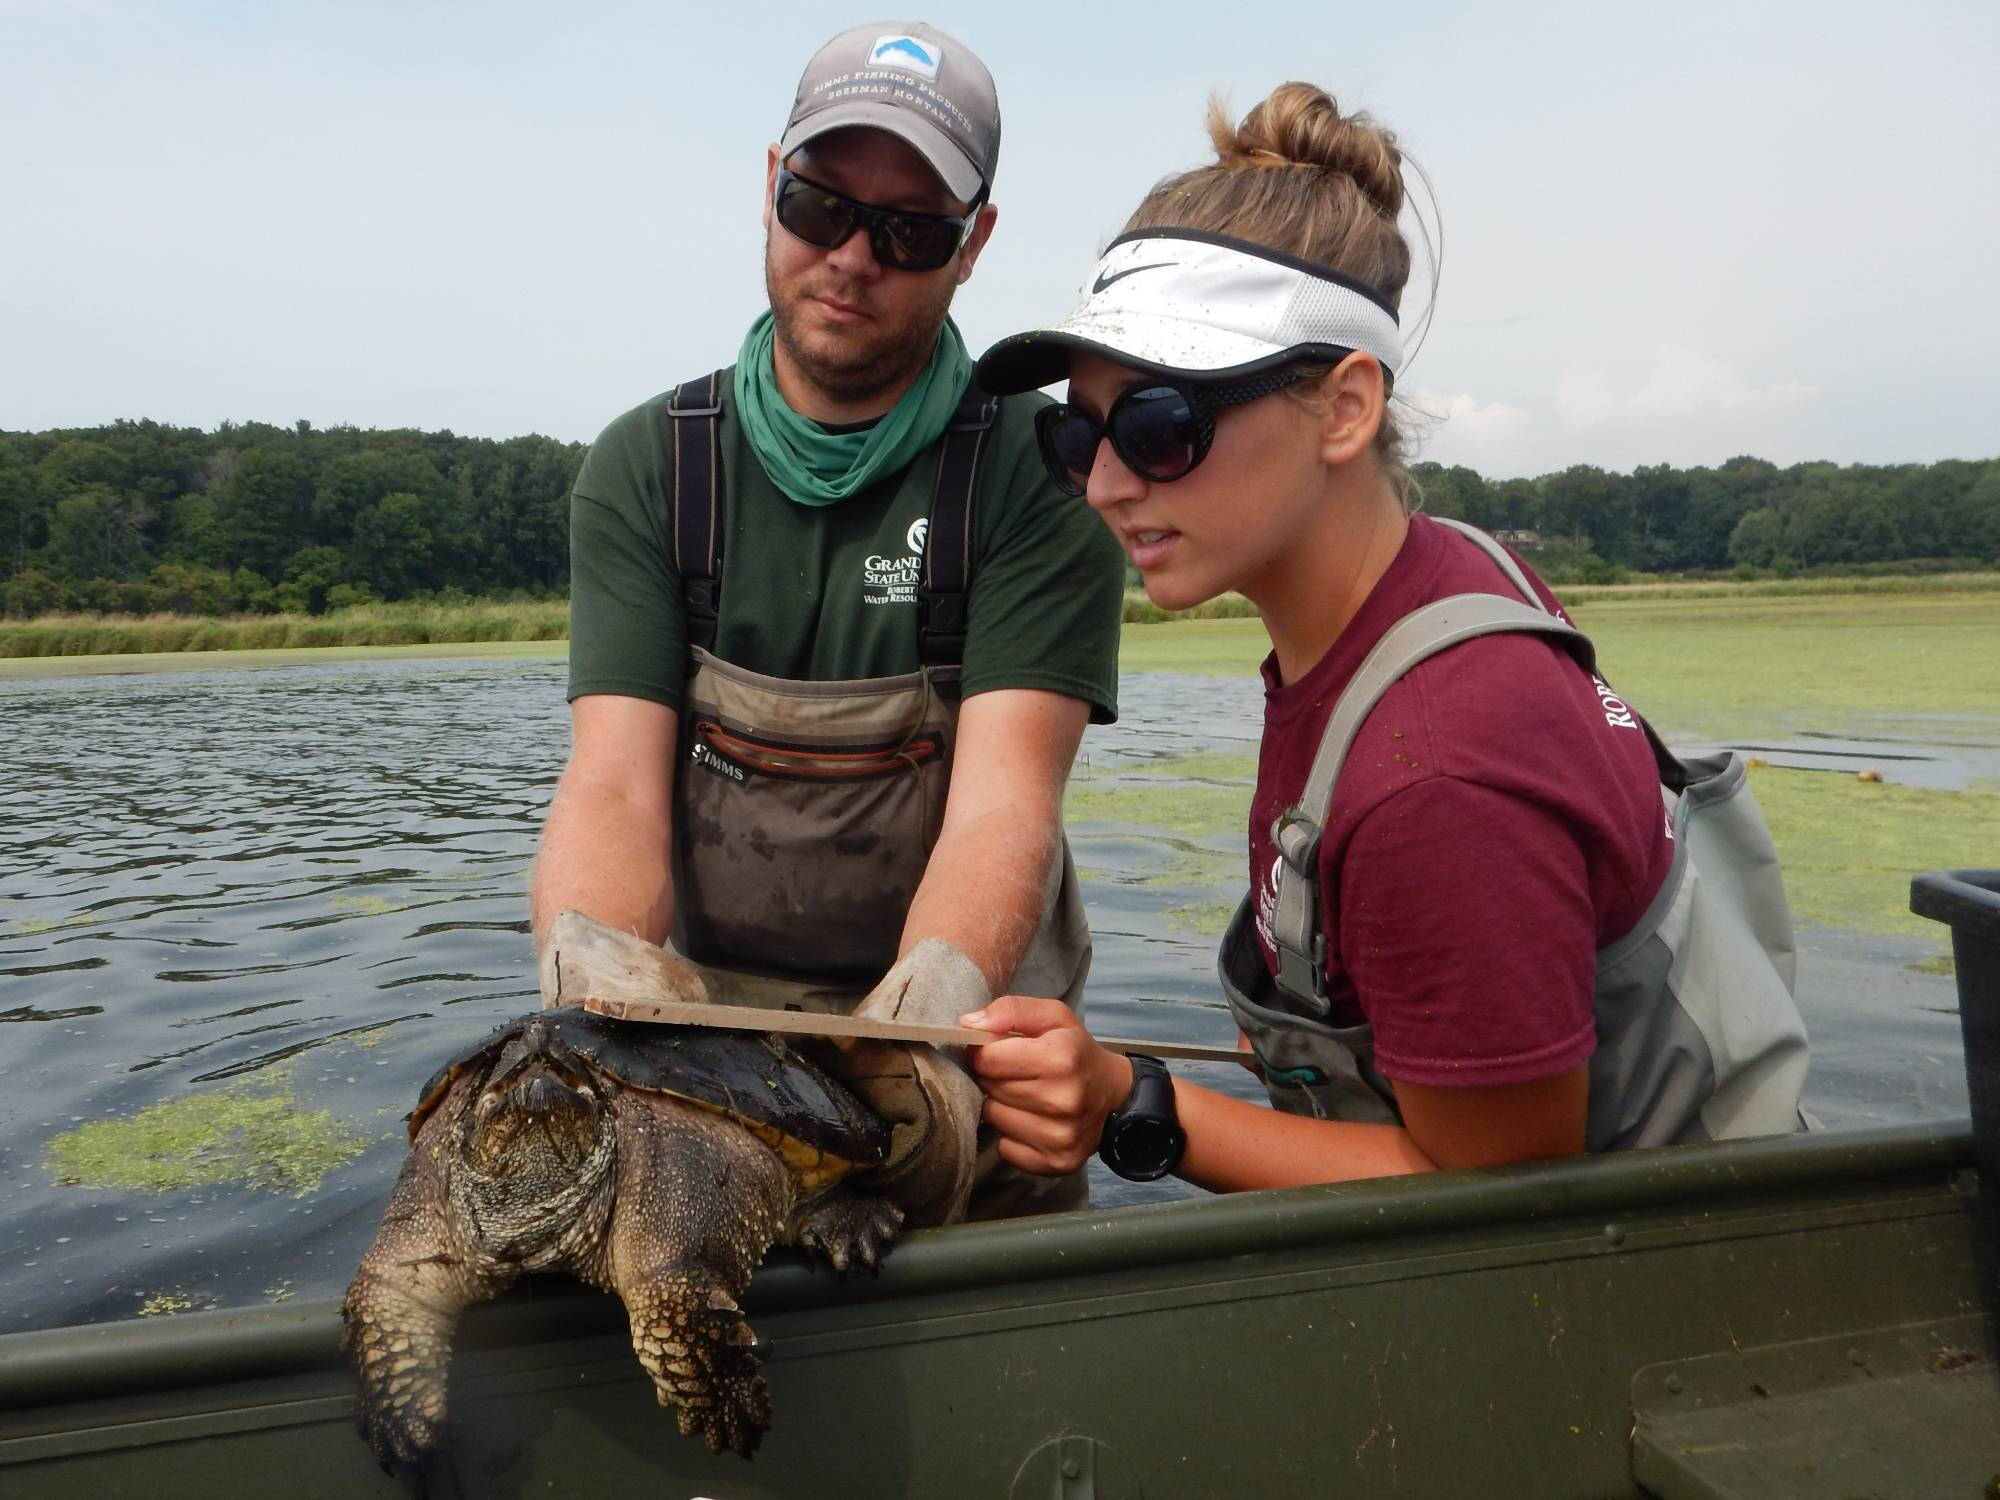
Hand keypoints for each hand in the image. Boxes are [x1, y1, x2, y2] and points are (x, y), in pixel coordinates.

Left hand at [959, 996, 1133, 1175]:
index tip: (998, 1052)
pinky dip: (1011, 1134)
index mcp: (1060, 1059)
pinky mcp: (1056, 1162)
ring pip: (993, 1118)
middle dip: (994, 1077)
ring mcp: (1060, 1136)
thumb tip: (968, 1024)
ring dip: (1001, 1105)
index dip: (986, 1053)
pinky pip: (1005, 1148)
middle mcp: (1062, 1101)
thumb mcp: (1053, 1017)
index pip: (987, 1059)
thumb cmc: (1076, 1051)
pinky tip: (1031, 1120)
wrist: (1113, 1094)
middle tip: (1016, 1073)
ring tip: (1024, 1095)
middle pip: (989, 1088)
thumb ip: (1011, 1010)